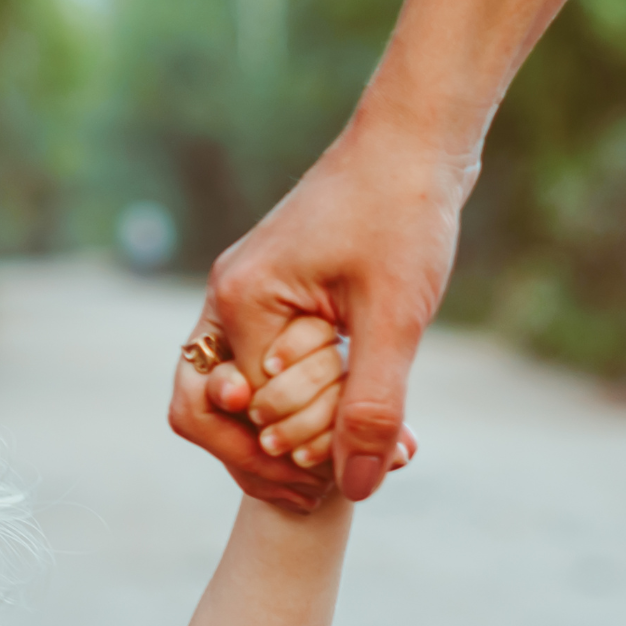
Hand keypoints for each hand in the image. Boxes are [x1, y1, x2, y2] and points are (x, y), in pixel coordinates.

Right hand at [170, 117, 471, 501]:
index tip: (350, 471)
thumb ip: (371, 406)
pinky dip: (312, 404)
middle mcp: (226, 301)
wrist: (415, 138)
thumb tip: (353, 487)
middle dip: (270, 457)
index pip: (243, 412)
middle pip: (211, 413)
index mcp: (241, 300)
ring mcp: (244, 300)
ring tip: (363, 459)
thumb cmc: (404, 212)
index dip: (293, 451)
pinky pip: (268, 372)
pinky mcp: (273, 300)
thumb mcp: (396, 316)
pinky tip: (368, 422)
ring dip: (294, 434)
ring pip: (239, 399)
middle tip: (332, 487)